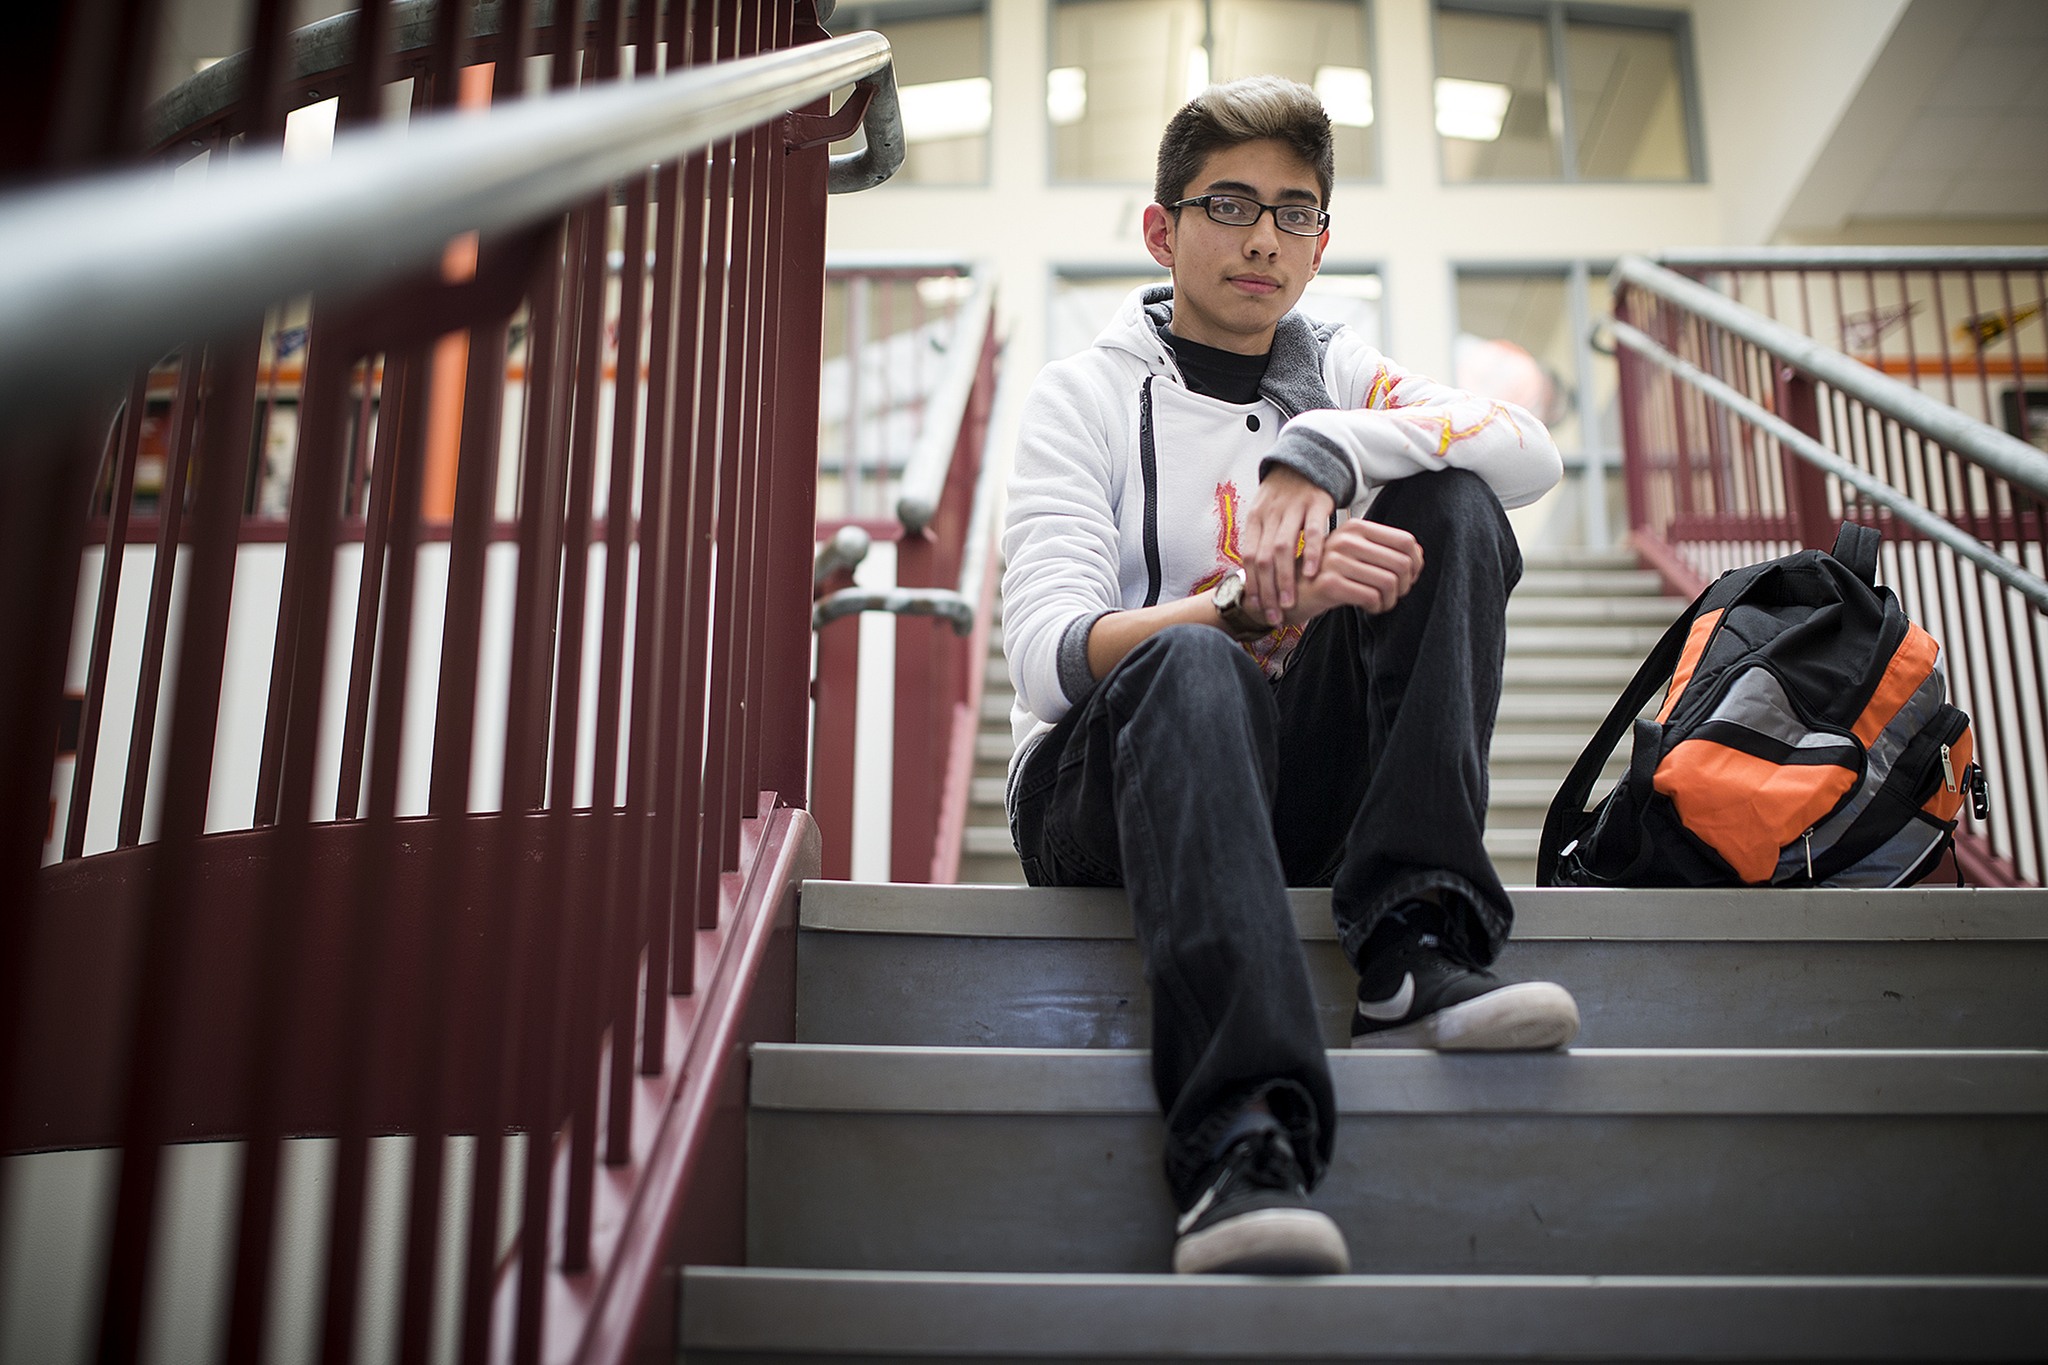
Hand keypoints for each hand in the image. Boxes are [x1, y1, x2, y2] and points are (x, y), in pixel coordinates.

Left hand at [1241, 466, 1335, 625]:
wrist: (1305, 461)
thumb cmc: (1284, 499)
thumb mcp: (1266, 515)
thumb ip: (1262, 543)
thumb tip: (1254, 581)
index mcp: (1255, 519)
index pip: (1248, 557)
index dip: (1252, 584)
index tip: (1257, 608)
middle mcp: (1270, 513)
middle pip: (1263, 557)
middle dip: (1267, 590)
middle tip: (1273, 615)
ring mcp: (1293, 507)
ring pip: (1284, 547)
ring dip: (1285, 578)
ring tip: (1289, 602)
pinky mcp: (1316, 503)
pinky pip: (1314, 530)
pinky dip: (1312, 552)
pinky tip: (1314, 573)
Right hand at [1285, 519, 1423, 625]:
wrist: (1288, 590)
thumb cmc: (1325, 573)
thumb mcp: (1352, 553)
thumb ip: (1381, 549)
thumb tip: (1417, 555)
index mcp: (1356, 527)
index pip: (1406, 541)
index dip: (1415, 564)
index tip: (1407, 578)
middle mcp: (1346, 539)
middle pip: (1402, 563)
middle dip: (1405, 585)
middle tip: (1395, 594)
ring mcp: (1336, 560)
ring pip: (1389, 582)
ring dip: (1391, 599)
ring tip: (1381, 603)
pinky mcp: (1329, 584)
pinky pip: (1371, 597)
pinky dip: (1377, 607)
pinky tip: (1368, 607)